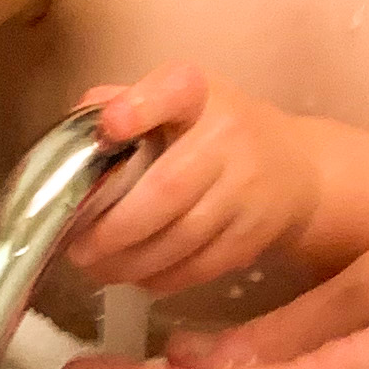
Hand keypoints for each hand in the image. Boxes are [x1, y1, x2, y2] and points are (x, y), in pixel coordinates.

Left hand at [63, 69, 321, 298]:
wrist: (293, 168)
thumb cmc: (211, 131)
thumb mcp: (172, 101)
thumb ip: (121, 105)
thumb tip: (75, 133)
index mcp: (197, 93)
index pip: (172, 90)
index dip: (139, 108)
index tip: (110, 126)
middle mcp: (229, 135)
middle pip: (167, 189)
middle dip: (114, 229)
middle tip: (78, 250)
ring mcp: (247, 187)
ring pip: (182, 237)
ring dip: (132, 262)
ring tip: (97, 269)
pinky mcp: (255, 232)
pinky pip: (202, 265)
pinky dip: (162, 278)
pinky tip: (135, 278)